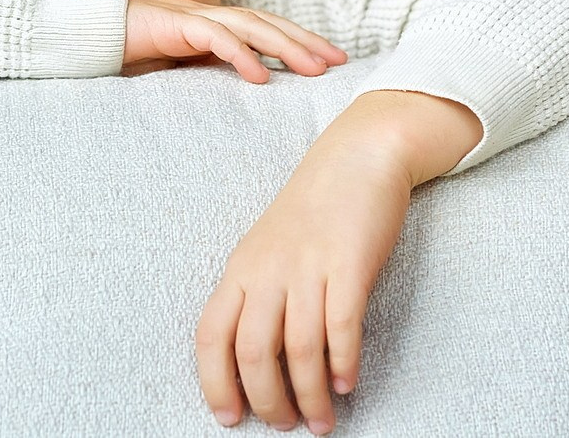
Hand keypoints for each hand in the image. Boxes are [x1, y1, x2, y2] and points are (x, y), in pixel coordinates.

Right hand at [124, 0, 346, 83]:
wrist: (85, 39)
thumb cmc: (126, 58)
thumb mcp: (176, 73)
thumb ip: (205, 79)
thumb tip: (240, 104)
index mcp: (211, 25)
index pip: (264, 29)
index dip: (297, 41)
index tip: (329, 62)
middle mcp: (207, 15)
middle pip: (267, 23)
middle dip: (305, 41)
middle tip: (338, 61)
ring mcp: (191, 15)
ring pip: (250, 25)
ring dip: (284, 46)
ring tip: (312, 68)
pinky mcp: (173, 23)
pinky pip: (213, 35)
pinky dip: (239, 52)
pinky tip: (259, 75)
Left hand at [196, 91, 481, 432]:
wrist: (357, 157)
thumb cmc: (313, 210)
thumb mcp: (268, 250)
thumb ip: (258, 297)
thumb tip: (259, 364)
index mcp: (241, 268)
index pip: (211, 335)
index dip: (215, 382)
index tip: (230, 417)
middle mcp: (268, 269)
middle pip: (253, 351)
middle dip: (268, 401)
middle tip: (285, 425)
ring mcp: (309, 265)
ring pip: (299, 349)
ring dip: (310, 396)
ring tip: (322, 421)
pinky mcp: (350, 263)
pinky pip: (342, 327)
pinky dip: (343, 363)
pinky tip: (347, 383)